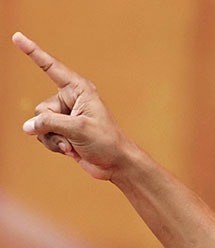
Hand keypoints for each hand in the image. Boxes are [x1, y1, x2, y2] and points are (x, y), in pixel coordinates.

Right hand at [11, 32, 136, 180]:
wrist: (116, 164)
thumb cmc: (107, 142)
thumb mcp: (78, 129)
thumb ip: (49, 124)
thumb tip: (28, 127)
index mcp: (79, 89)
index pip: (50, 67)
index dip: (33, 52)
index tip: (17, 37)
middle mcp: (70, 99)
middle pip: (41, 109)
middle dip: (52, 126)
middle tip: (72, 135)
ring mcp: (66, 116)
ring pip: (39, 124)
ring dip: (53, 138)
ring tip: (72, 144)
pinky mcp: (63, 130)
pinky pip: (43, 135)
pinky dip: (54, 144)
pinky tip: (70, 150)